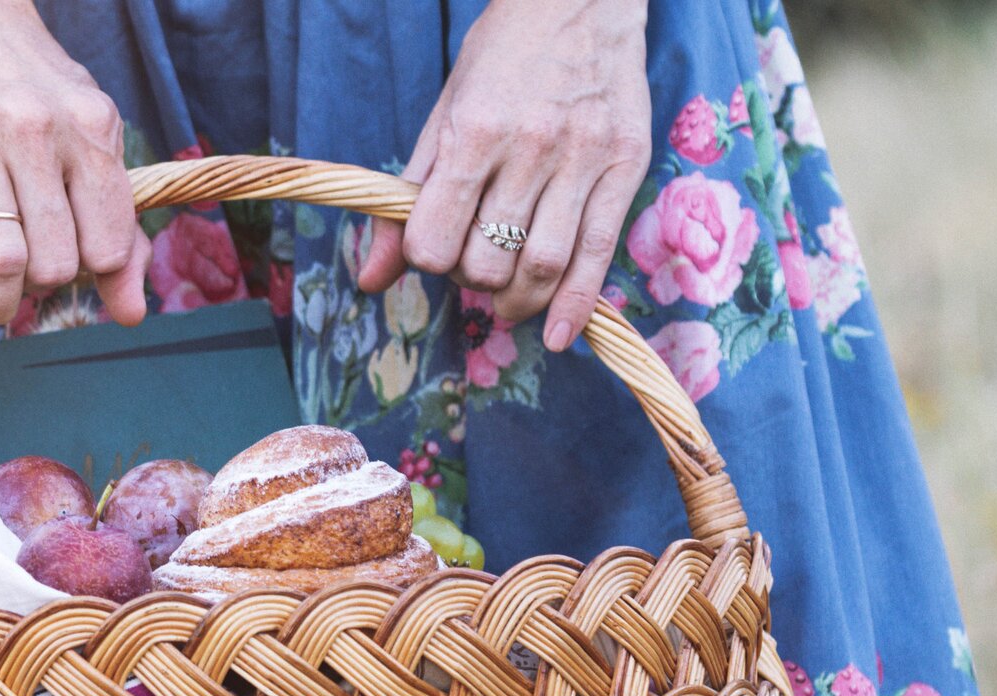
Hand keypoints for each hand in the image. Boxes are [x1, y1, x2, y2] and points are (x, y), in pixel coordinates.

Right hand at [0, 0, 150, 344]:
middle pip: (54, 259)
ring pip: (3, 257)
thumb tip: (131, 315)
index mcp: (93, 127)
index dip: (89, 274)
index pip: (108, 243)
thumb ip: (115, 226)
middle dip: (41, 289)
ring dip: (0, 304)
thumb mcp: (88, 140)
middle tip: (24, 282)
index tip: (67, 270)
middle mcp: (39, 128)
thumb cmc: (31, 92)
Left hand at [357, 0, 650, 351]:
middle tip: (476, 263)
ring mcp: (583, 159)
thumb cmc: (501, 58)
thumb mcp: (442, 117)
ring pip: (541, 268)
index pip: (434, 240)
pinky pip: (598, 255)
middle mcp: (530, 148)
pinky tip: (560, 336)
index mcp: (474, 132)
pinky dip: (576, 306)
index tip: (436, 246)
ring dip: (516, 301)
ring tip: (507, 299)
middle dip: (471, 279)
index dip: (428, 258)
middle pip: (487, 261)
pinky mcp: (625, 167)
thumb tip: (371, 282)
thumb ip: (407, 201)